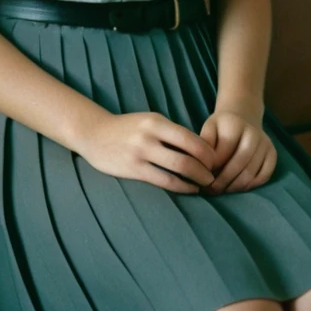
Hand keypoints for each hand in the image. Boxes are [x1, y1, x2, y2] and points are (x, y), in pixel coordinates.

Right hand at [76, 111, 216, 193]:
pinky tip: (189, 189)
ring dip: (197, 178)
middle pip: (189, 153)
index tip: (215, 159)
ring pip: (179, 167)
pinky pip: (164, 181)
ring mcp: (141, 152)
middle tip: (214, 175)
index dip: (207, 151)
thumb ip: (169, 132)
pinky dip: (181, 186)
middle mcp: (150, 135)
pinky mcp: (134, 169)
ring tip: (205, 184)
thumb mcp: (148, 122)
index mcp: (156, 121)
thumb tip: (199, 147)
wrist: (94, 134)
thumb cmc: (126, 128)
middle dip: (206, 167)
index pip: (190, 137)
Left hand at [198, 108, 276, 195]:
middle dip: (223, 181)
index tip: (202, 177)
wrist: (243, 116)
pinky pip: (264, 176)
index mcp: (234, 124)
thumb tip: (202, 168)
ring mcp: (265, 143)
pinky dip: (250, 186)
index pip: (223, 152)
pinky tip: (238, 188)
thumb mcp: (209, 129)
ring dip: (235, 187)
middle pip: (239, 164)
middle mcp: (253, 132)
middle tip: (212, 190)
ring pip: (251, 173)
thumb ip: (204, 145)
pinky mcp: (272, 153)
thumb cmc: (221, 127)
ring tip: (222, 190)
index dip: (211, 168)